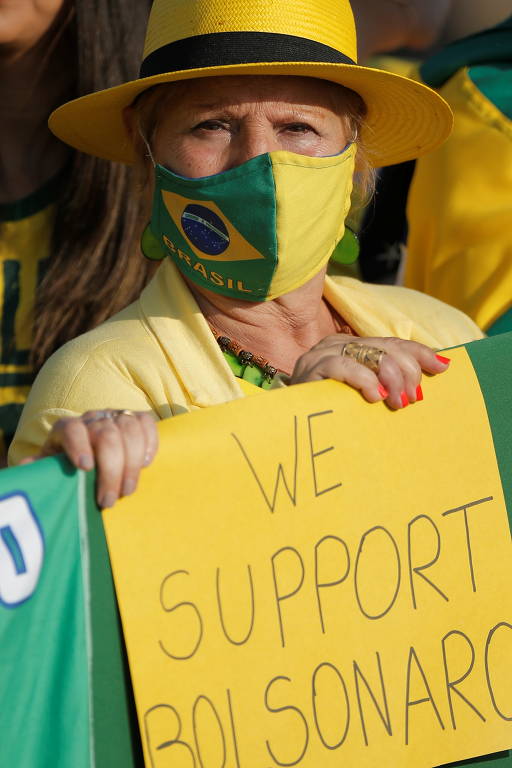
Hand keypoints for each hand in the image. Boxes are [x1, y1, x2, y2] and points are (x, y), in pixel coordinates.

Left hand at [20, 409, 158, 508]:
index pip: (72, 429)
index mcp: (66, 428)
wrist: (91, 450)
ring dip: (132, 463)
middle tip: (108, 501)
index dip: (79, 446)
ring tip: (127, 491)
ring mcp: (115, 416)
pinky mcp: (135, 419)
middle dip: (111, 470)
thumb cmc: (68, 466)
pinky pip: (147, 423)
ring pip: (129, 430)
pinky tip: (144, 464)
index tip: (85, 468)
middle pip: (106, 436)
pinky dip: (149, 443)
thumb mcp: (50, 468)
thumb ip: (39, 470)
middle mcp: (92, 418)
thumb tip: (25, 471)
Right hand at [290, 335, 450, 408]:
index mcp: (352, 346)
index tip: (442, 368)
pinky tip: (374, 396)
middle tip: (412, 399)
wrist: (292, 430)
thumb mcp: (366, 398)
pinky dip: (364, 380)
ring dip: (390, 378)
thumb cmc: (331, 416)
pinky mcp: (311, 369)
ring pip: (369, 353)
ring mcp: (322, 354)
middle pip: (385, 346)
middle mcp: (337, 344)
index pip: (392, 342)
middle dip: (406, 371)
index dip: (419, 353)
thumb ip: (389, 384)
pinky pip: (343, 365)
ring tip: (396, 402)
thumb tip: (432, 376)